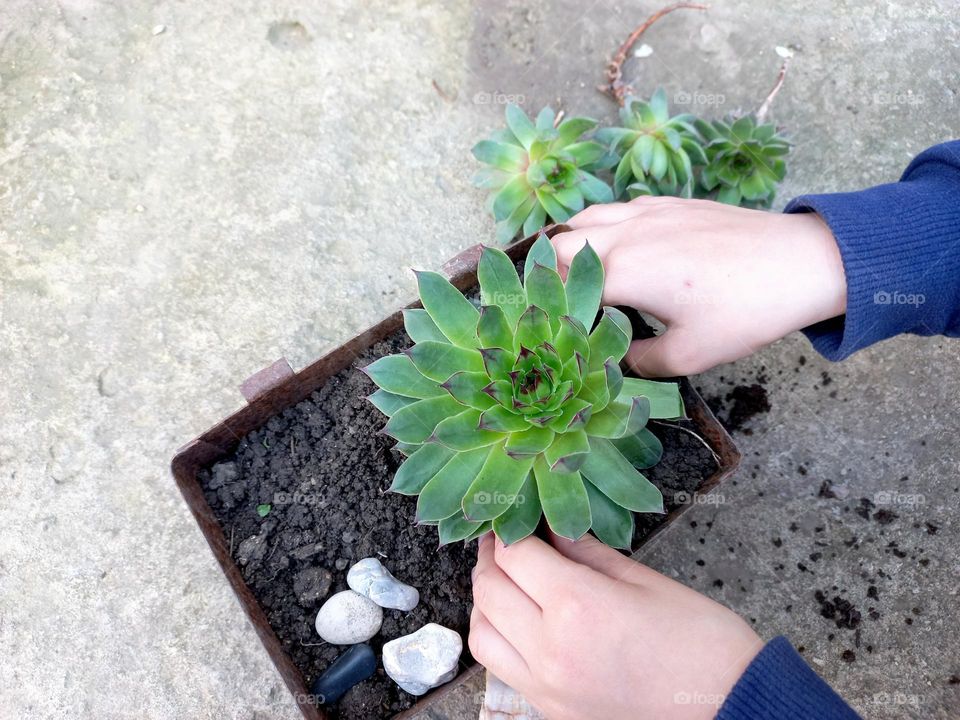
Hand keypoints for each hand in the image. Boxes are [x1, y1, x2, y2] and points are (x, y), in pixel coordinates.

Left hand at [469, 532, 762, 719]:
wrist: (732, 712)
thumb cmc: (704, 645)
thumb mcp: (647, 582)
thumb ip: (590, 553)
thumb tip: (555, 529)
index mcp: (577, 606)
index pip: (515, 556)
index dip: (508, 530)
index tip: (513, 517)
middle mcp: (551, 649)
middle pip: (489, 591)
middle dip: (491, 558)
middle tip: (503, 540)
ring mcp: (547, 686)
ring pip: (483, 635)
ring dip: (486, 601)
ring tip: (506, 580)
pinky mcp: (551, 710)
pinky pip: (502, 668)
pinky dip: (499, 638)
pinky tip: (518, 621)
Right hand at [551, 197, 846, 375]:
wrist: (801, 262)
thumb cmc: (745, 310)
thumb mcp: (690, 353)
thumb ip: (638, 362)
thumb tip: (614, 363)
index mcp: (623, 272)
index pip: (559, 286)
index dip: (546, 310)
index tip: (544, 332)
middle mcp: (624, 234)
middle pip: (559, 246)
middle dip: (548, 276)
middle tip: (554, 307)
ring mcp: (646, 212)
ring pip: (584, 219)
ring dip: (570, 246)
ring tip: (574, 276)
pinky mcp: (669, 203)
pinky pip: (616, 209)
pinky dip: (601, 227)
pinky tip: (617, 249)